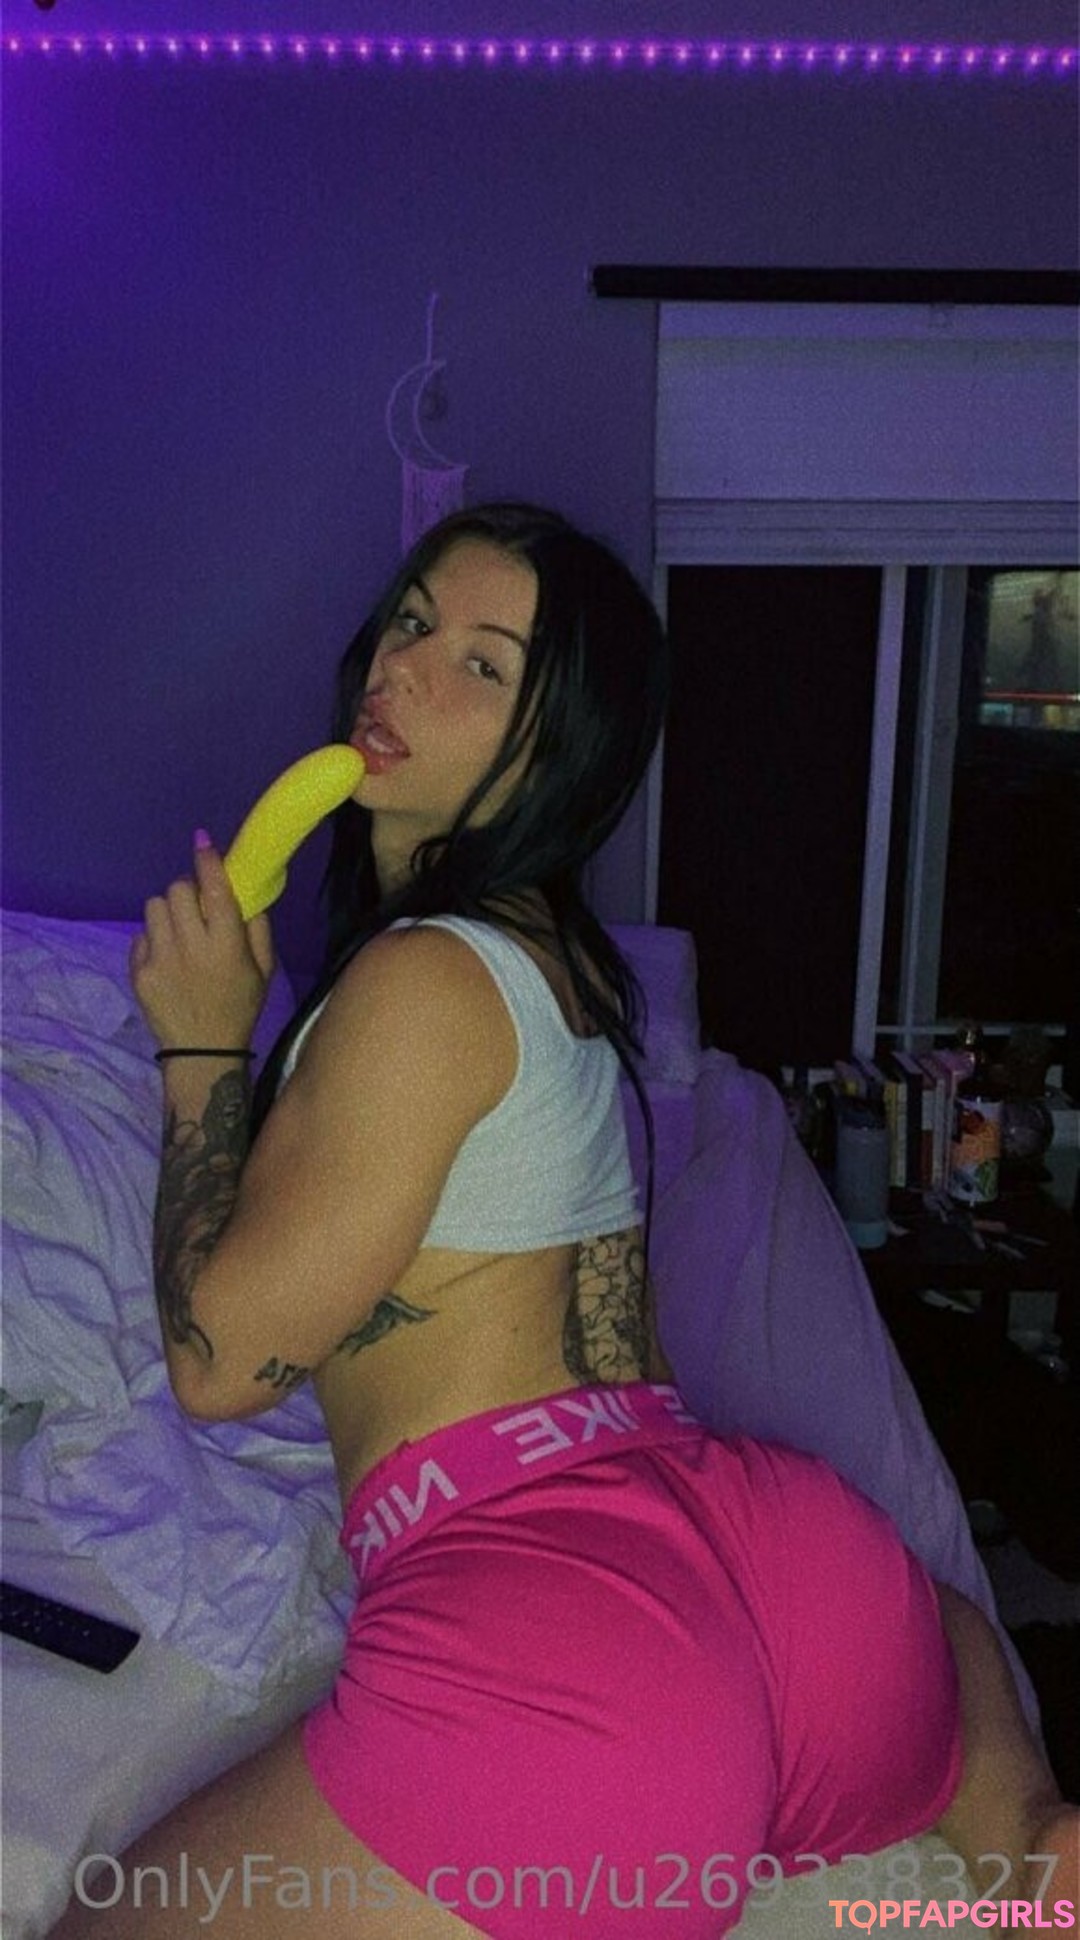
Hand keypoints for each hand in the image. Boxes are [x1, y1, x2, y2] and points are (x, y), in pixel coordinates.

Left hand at [130, 834, 274, 1050]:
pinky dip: (154, 938)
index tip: (203, 843)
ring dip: (169, 911)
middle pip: (178, 890)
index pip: (214, 890)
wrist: (202, 1052)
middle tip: (197, 907)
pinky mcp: (140, 972)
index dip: (207, 861)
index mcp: (228, 946)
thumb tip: (244, 890)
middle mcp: (192, 948)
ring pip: (155, 906)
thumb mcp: (264, 970)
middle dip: (188, 891)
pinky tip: (167, 956)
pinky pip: (141, 934)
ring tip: (179, 930)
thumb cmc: (239, 1006)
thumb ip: (257, 928)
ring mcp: (161, 959)